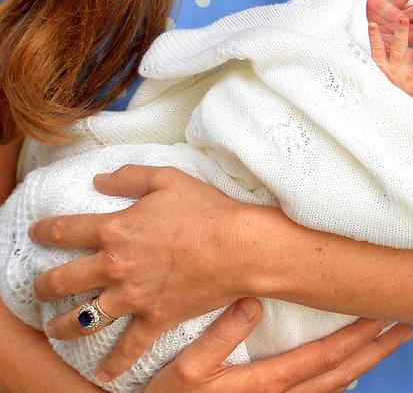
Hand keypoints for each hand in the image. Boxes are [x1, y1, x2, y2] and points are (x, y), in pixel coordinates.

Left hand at [29, 165, 259, 381]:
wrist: (238, 246)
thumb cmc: (206, 210)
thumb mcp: (167, 179)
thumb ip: (129, 177)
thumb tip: (100, 180)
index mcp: (114, 229)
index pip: (64, 231)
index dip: (44, 231)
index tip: (36, 233)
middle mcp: (115, 266)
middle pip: (62, 280)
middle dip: (43, 285)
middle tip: (39, 287)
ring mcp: (133, 297)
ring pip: (83, 318)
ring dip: (62, 325)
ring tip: (54, 328)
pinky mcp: (155, 318)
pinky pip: (129, 347)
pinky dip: (114, 363)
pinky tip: (102, 373)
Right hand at [145, 297, 412, 392]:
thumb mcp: (185, 369)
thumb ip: (219, 336)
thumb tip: (252, 300)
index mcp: (266, 384)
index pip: (324, 357)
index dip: (356, 336)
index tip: (382, 314)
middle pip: (341, 374)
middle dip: (376, 350)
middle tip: (405, 328)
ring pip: (336, 388)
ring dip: (365, 364)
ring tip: (387, 345)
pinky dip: (342, 382)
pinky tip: (349, 372)